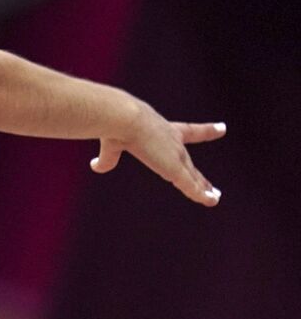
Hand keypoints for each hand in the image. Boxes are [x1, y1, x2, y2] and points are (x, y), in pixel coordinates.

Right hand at [91, 105, 225, 205]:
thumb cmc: (117, 124)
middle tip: (212, 185)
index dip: (205, 131)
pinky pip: (192, 186)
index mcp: (162, 129)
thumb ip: (108, 158)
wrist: (123, 118)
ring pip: (193, 176)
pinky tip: (212, 201)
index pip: (188, 131)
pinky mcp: (175, 169)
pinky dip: (202, 195)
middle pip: (189, 162)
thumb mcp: (112, 143)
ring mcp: (176, 156)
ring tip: (214, 197)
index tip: (222, 128)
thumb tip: (97, 166)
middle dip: (199, 175)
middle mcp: (174, 142)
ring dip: (204, 188)